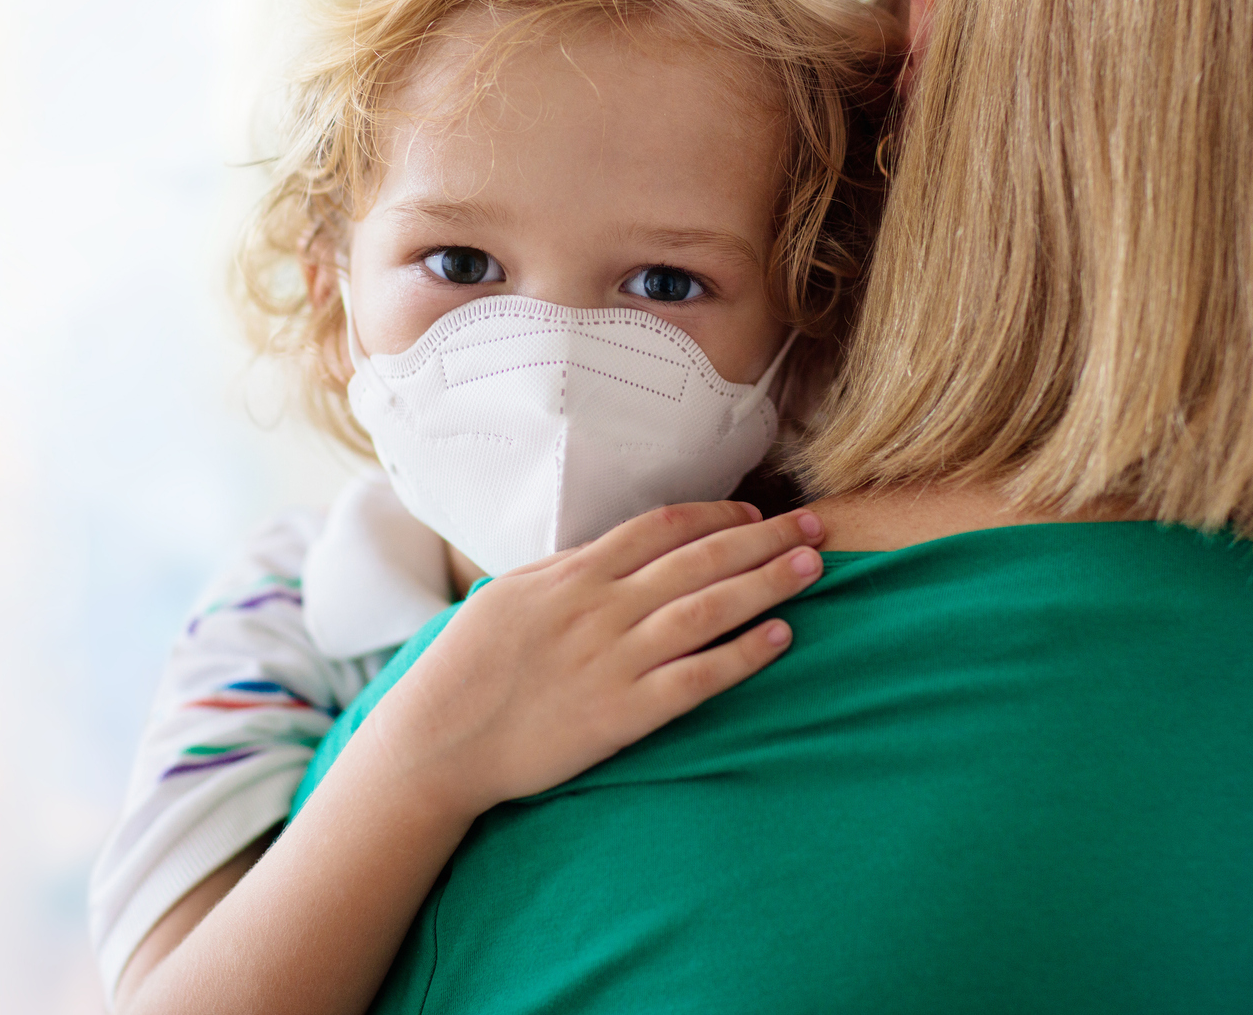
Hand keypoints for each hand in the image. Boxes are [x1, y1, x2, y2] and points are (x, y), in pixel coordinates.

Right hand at [346, 501, 823, 824]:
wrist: (439, 740)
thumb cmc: (465, 669)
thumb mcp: (508, 597)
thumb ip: (564, 574)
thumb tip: (608, 554)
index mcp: (570, 575)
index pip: (658, 528)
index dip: (714, 515)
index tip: (754, 512)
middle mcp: (598, 608)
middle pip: (698, 559)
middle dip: (761, 538)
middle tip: (813, 527)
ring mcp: (613, 660)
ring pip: (708, 609)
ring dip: (766, 584)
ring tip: (812, 568)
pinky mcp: (623, 713)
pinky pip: (698, 678)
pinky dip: (744, 655)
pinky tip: (782, 638)